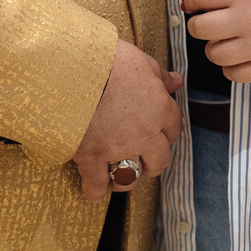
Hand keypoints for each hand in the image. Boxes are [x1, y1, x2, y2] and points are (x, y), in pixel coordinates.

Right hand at [71, 40, 182, 202]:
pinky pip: (96, 184)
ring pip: (131, 176)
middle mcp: (144, 134)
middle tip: (143, 156)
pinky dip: (95, 191)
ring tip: (120, 174)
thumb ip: (159, 75)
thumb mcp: (141, 60)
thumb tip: (176, 81)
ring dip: (128, 177)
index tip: (157, 127)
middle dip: (153, 160)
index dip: (166, 129)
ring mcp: (118, 149)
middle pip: (159, 160)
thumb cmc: (108, 59)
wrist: (74, 67)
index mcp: (159, 109)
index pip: (174, 128)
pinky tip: (95, 192)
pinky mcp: (90, 156)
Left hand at [183, 0, 250, 83]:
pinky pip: (233, 74)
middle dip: (201, 25)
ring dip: (216, 47)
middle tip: (210, 23)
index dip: (192, 1)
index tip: (192, 5)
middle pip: (200, 28)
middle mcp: (245, 19)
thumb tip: (204, 2)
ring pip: (214, 54)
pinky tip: (240, 56)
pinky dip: (231, 68)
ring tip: (228, 40)